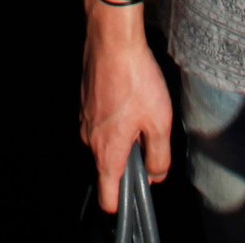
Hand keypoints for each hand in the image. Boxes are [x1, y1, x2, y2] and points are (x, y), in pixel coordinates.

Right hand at [81, 10, 171, 217]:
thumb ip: (159, 156)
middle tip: (150, 140)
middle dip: (129, 161)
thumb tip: (156, 174)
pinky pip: (101, 122)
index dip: (121, 203)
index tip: (134, 199)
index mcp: (108, 151)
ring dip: (123, 137)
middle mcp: (91, 140)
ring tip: (142, 113)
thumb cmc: (136, 79)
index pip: (107, 195)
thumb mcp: (159, 122)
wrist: (112, 41)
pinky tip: (131, 99)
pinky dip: (115, 119)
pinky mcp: (85, 103)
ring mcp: (85, 120)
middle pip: (108, 167)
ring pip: (105, 142)